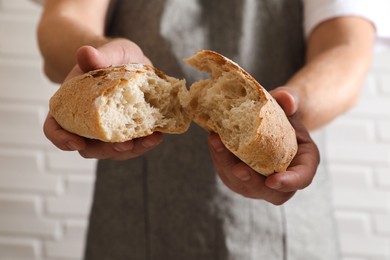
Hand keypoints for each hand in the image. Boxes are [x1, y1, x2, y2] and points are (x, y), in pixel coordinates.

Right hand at [43, 39, 161, 159]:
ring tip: (149, 140)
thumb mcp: (111, 50)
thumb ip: (100, 55)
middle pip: (88, 147)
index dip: (61, 138)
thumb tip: (85, 53)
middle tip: (124, 145)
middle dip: (105, 150)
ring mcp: (107, 130)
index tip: (76, 142)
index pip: (55, 127)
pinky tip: (157, 136)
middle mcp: (86, 122)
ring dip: (131, 150)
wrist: (130, 62)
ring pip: (112, 151)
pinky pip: (132, 144)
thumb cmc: (113, 56)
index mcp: (71, 104)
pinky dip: (144, 143)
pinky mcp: (127, 132)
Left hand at [208, 87, 319, 204]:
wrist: (271, 116)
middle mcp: (283, 178)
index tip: (272, 180)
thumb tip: (287, 101)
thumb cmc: (285, 110)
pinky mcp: (240, 176)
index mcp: (304, 162)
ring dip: (227, 167)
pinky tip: (214, 140)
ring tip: (217, 142)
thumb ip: (290, 99)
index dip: (288, 183)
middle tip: (238, 168)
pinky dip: (220, 159)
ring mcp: (260, 181)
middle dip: (251, 181)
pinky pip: (229, 174)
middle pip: (268, 191)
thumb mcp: (291, 100)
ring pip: (243, 185)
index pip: (301, 178)